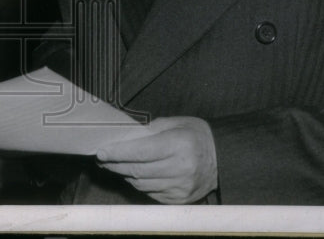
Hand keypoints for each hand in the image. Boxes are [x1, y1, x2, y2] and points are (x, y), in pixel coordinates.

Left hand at [95, 116, 217, 203]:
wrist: (223, 159)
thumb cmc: (196, 136)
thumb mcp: (176, 123)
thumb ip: (150, 129)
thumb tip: (124, 137)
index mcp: (178, 145)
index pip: (139, 152)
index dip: (117, 153)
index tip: (101, 151)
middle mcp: (180, 169)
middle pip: (136, 170)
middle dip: (115, 164)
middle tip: (103, 159)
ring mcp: (180, 187)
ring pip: (141, 184)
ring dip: (125, 175)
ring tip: (117, 165)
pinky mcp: (179, 200)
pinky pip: (150, 193)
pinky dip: (140, 184)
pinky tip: (135, 175)